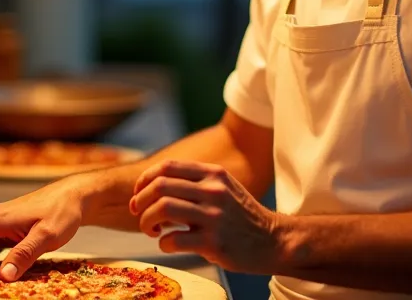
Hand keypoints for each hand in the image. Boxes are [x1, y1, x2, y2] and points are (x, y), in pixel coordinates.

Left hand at [129, 160, 281, 274]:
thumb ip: (195, 180)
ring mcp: (214, 216)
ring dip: (147, 221)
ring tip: (151, 229)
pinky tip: (168, 244)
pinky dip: (163, 243)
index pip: (167, 167)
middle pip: (160, 186)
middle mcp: (214, 191)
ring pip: (163, 209)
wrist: (273, 240)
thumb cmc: (241, 216)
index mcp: (213, 174)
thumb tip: (154, 182)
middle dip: (141, 201)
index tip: (139, 194)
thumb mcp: (223, 186)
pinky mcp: (214, 242)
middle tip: (139, 213)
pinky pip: (173, 239)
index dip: (145, 180)